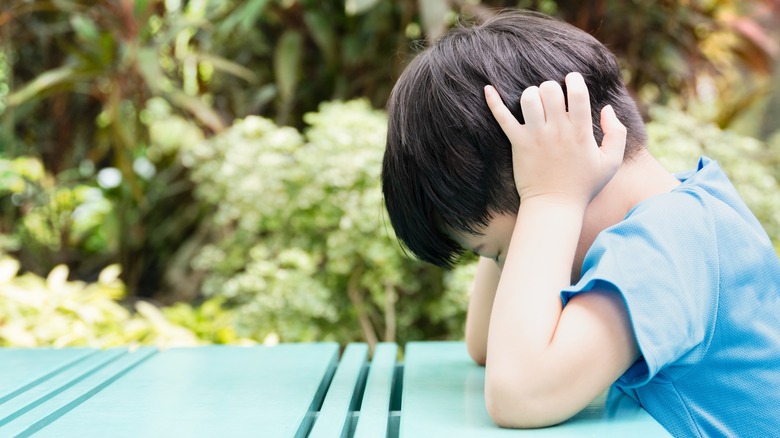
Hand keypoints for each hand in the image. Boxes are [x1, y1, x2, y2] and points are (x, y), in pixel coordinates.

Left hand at [484, 72, 625, 208]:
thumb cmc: (584, 185)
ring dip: (532, 94)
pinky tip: (488, 89)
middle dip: (551, 87)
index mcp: (580, 132)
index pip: (577, 93)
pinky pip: (502, 118)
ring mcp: (535, 136)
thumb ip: (617, 133)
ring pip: (528, 99)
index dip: (575, 80)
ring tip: (535, 103)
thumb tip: (606, 108)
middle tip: (552, 98)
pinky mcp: (518, 144)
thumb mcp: (611, 162)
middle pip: (549, 90)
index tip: (572, 80)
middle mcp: (557, 130)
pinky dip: (494, 102)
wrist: (554, 206)